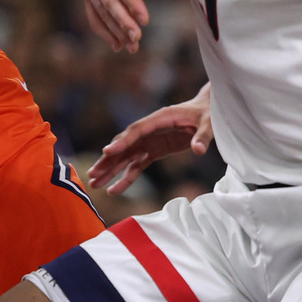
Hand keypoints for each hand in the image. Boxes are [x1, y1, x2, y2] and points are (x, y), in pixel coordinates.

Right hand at [84, 88, 213, 194]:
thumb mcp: (209, 124)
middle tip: (92, 174)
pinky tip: (114, 189)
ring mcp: (151, 141)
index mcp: (160, 118)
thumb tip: (198, 150)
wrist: (209, 112)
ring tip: (94, 183)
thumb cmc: (208, 114)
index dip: (122, 142)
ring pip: (126, 157)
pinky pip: (137, 165)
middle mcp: (150, 129)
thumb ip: (202, 136)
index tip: (106, 152)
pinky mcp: (155, 151)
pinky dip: (126, 177)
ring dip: (110, 170)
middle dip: (108, 160)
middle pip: (124, 145)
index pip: (136, 130)